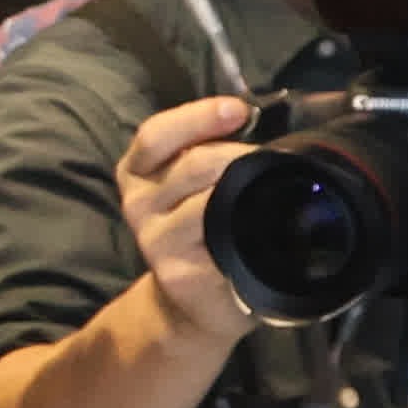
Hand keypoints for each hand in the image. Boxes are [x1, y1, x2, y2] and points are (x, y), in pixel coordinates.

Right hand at [114, 95, 256, 347]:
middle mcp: (138, 204)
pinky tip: (261, 229)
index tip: (239, 110)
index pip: (156, 135)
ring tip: (269, 191)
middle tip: (271, 158)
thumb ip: (207, 147)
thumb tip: (253, 115)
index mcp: (136, 171)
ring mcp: (155, 242)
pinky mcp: (179, 274)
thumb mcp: (190, 180)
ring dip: (247, 190)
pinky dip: (247, 231)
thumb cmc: (201, 225)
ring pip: (208, 202)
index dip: (198, 117)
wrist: (194, 298)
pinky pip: (221, 242)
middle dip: (240, 154)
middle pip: (193, 164)